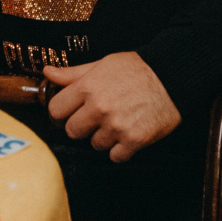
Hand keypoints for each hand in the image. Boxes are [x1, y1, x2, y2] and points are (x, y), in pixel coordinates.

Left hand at [44, 53, 180, 162]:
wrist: (172, 77)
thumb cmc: (138, 69)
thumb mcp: (102, 64)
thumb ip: (73, 74)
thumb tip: (48, 73)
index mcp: (88, 88)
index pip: (56, 111)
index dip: (61, 113)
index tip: (68, 113)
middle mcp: (99, 108)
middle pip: (72, 131)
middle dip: (81, 126)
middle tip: (95, 118)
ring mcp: (116, 126)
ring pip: (95, 144)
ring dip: (104, 137)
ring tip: (117, 121)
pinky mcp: (134, 140)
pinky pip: (115, 156)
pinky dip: (121, 149)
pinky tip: (128, 132)